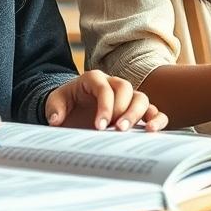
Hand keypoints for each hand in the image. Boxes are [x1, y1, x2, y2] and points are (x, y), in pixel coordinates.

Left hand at [45, 70, 167, 130]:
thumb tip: (56, 120)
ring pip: (141, 98)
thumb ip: (54, 108)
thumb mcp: (55, 103)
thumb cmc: (66, 104)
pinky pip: (152, 110)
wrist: (73, 108)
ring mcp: (126, 97)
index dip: (105, 106)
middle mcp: (113, 84)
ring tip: (129, 131)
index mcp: (94, 79)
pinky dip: (156, 119)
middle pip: (126, 89)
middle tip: (117, 129)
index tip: (100, 126)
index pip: (104, 88)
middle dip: (123, 110)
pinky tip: (151, 130)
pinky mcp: (136, 110)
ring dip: (138, 115)